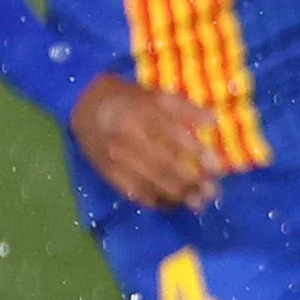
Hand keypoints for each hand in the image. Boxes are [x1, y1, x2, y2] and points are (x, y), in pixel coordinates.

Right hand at [69, 73, 221, 210]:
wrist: (82, 104)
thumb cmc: (126, 98)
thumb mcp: (155, 94)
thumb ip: (184, 108)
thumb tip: (214, 120)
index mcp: (141, 114)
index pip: (173, 137)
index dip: (196, 154)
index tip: (218, 168)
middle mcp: (128, 138)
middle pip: (163, 165)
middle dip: (191, 182)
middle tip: (213, 192)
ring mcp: (116, 158)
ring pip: (149, 182)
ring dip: (177, 196)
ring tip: (198, 203)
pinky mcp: (107, 172)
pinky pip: (133, 191)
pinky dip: (155, 201)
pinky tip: (173, 204)